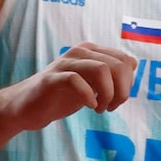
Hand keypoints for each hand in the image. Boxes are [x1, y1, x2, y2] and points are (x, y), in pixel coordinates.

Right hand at [9, 43, 136, 131]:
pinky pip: (76, 81)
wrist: (26, 106)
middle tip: (110, 107)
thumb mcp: (91, 83)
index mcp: (90, 51)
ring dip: (108, 94)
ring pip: (102, 69)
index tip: (117, 100)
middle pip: (118, 64)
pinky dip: (89, 96)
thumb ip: (110, 74)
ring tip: (101, 108)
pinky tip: (89, 106)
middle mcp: (79, 52)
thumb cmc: (61, 95)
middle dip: (122, 91)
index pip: (125, 59)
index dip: (128, 83)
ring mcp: (65, 63)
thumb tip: (133, 64)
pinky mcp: (52, 79)